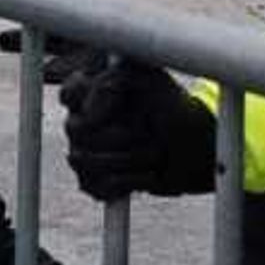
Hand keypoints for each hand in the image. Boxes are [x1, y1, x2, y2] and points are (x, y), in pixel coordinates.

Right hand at [60, 60, 221, 199]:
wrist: (195, 149)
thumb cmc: (172, 107)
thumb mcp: (149, 79)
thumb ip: (110, 83)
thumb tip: (87, 115)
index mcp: (91, 91)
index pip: (69, 93)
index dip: (87, 99)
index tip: (117, 101)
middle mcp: (82, 122)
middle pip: (76, 130)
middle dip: (121, 135)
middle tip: (149, 133)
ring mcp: (86, 153)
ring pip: (85, 160)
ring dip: (129, 159)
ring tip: (155, 153)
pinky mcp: (96, 182)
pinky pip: (99, 186)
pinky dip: (131, 181)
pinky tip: (149, 173)